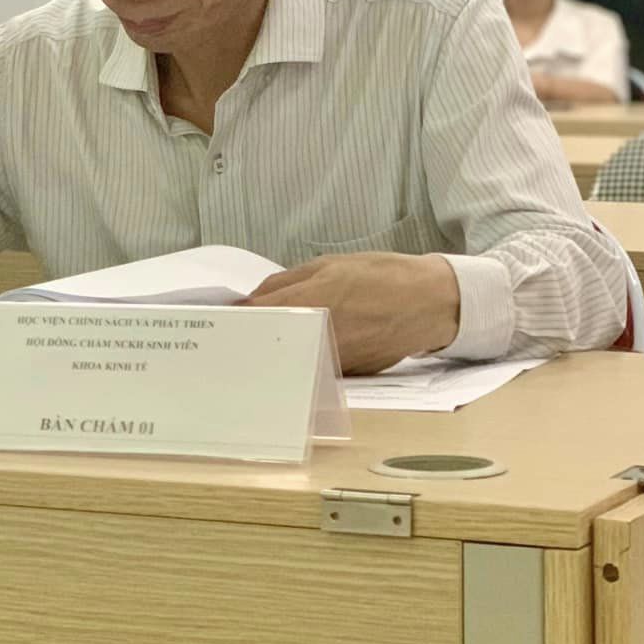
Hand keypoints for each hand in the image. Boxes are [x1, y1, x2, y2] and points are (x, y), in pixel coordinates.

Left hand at [243, 252, 459, 374]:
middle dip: (249, 342)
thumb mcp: (328, 265)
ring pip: (288, 362)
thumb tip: (250, 300)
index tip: (214, 323)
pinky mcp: (346, 378)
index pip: (256, 318)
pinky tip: (294, 355)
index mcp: (312, 302)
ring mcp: (333, 362)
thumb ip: (285, 283)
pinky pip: (311, 370)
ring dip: (272, 356)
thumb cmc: (381, 276)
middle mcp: (319, 337)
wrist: (430, 304)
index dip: (232, 321)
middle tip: (231, 337)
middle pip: (268, 346)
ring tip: (258, 346)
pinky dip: (298, 364)